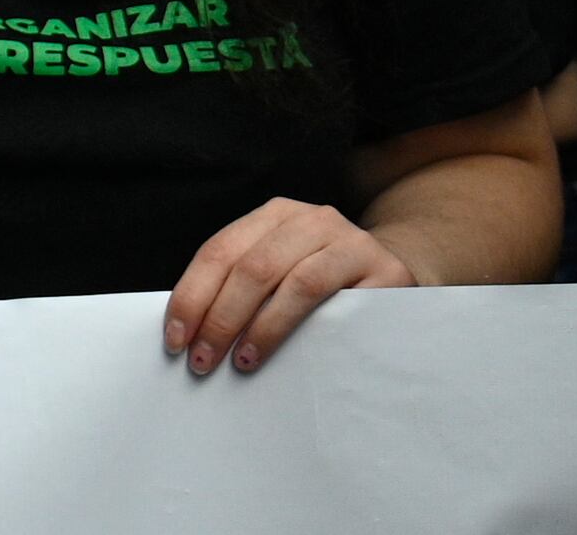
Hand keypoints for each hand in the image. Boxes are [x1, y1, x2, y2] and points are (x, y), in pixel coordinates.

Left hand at [164, 196, 410, 374]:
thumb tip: (191, 329)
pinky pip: (332, 296)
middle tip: (201, 358)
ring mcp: (348, 240)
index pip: (218, 251)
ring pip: (288, 280)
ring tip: (238, 361)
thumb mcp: (283, 271)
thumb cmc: (329, 284)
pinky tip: (279, 349)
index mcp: (273, 215)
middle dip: (217, 316)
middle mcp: (308, 219)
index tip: (174, 337)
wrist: (402, 275)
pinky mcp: (383, 269)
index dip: (192, 295)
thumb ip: (245, 286)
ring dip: (256, 325)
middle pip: (248, 266)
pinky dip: (296, 323)